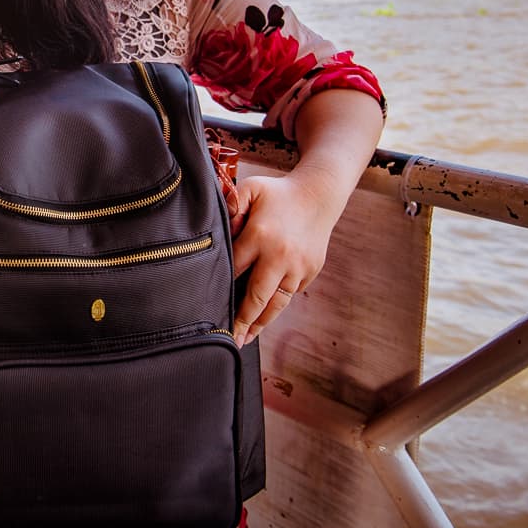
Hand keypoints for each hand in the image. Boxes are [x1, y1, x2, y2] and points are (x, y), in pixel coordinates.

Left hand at [229, 173, 334, 346]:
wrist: (319, 196)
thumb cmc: (278, 193)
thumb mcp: (251, 188)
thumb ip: (231, 203)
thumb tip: (219, 224)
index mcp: (260, 236)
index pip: (235, 269)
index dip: (220, 287)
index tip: (208, 305)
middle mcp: (280, 256)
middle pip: (256, 297)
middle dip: (241, 320)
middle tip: (229, 338)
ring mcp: (298, 267)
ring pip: (276, 303)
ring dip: (260, 323)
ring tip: (246, 339)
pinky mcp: (310, 272)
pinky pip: (290, 294)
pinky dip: (276, 307)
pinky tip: (263, 319)